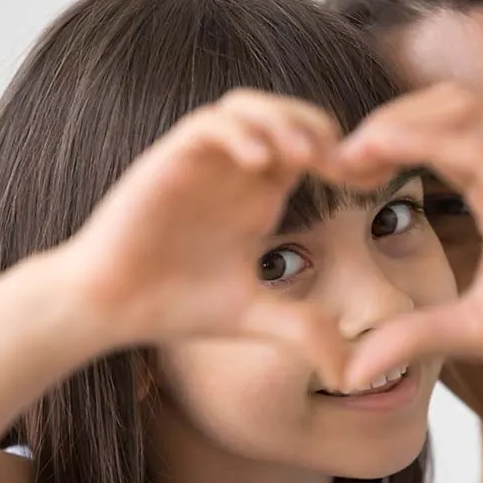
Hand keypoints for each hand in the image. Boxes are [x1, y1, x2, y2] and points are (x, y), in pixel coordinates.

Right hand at [60, 89, 346, 384]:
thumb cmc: (177, 304)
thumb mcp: (256, 317)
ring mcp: (202, 162)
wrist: (110, 306)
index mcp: (260, 196)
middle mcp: (235, 172)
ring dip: (281, 120)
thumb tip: (351, 377)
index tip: (372, 181)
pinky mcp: (168, 160)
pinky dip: (238, 133)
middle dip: (321, 129)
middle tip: (342, 164)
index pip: (312, 151)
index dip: (346, 157)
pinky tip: (259, 165)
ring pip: (248, 106)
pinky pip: (209, 124)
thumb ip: (304, 332)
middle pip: (288, 114)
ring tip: (305, 156)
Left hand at [334, 84, 482, 400]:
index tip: (335, 174)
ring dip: (399, 122)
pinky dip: (433, 139)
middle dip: (383, 123)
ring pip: (462, 110)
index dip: (382, 144)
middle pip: (442, 108)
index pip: (435, 136)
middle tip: (333, 159)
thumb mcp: (473, 330)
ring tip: (351, 153)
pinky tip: (390, 154)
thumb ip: (416, 335)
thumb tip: (350, 370)